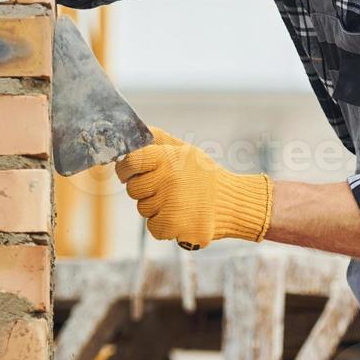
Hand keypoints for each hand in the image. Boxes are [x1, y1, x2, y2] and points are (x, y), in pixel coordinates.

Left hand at [115, 126, 271, 248]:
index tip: (130, 172)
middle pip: (133, 189)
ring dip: (157, 208)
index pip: (130, 161)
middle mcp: (168, 180)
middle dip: (145, 190)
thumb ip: (159, 140)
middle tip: (167, 188)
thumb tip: (135, 131)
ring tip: (180, 201)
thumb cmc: (205, 175)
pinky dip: (165, 225)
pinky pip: (154, 227)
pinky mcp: (175, 227)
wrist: (234, 202)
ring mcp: (171, 204)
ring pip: (144, 209)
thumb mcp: (185, 150)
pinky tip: (182, 216)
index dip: (125, 168)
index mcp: (168, 158)